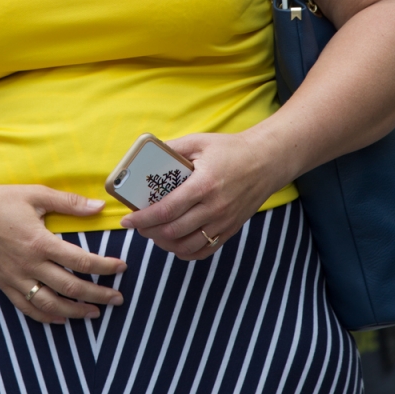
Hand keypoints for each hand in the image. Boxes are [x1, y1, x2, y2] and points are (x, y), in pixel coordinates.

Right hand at [0, 182, 126, 324]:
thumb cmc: (2, 200)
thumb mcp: (37, 194)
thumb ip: (69, 203)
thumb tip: (99, 206)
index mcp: (40, 242)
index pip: (81, 261)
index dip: (105, 266)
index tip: (122, 267)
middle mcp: (30, 265)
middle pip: (71, 287)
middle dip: (98, 294)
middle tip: (118, 298)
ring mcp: (17, 278)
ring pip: (51, 304)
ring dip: (76, 311)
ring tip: (95, 312)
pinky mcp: (5, 285)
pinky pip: (28, 308)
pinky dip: (47, 317)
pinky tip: (61, 319)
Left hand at [119, 131, 281, 259]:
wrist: (266, 162)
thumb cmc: (231, 149)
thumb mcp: (200, 142)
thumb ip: (173, 148)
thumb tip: (146, 154)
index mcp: (203, 185)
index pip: (166, 210)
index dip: (143, 218)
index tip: (127, 220)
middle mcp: (214, 208)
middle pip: (173, 231)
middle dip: (149, 232)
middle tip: (137, 226)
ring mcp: (223, 222)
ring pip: (186, 246)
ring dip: (164, 244)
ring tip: (153, 234)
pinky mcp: (230, 230)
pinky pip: (204, 251)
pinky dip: (185, 252)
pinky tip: (174, 242)